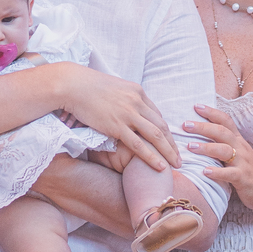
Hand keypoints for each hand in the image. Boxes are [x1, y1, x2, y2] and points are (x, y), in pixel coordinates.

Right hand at [53, 65, 179, 171]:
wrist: (73, 85)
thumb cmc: (87, 86)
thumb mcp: (113, 88)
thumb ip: (124, 98)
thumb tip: (124, 107)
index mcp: (138, 92)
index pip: (157, 115)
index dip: (165, 131)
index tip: (170, 142)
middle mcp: (137, 102)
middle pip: (162, 126)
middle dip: (173, 143)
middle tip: (179, 157)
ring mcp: (128, 114)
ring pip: (156, 136)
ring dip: (168, 152)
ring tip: (176, 165)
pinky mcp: (117, 126)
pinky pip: (139, 145)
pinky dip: (152, 157)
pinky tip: (160, 166)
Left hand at [183, 105, 252, 210]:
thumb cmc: (247, 170)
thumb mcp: (237, 153)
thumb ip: (222, 144)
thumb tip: (198, 137)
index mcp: (238, 140)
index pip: (226, 121)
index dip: (211, 112)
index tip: (196, 106)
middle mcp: (241, 148)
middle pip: (222, 132)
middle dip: (203, 127)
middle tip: (185, 124)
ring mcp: (243, 162)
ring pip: (224, 150)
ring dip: (206, 148)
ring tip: (190, 147)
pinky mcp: (243, 178)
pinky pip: (229, 173)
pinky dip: (217, 172)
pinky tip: (204, 171)